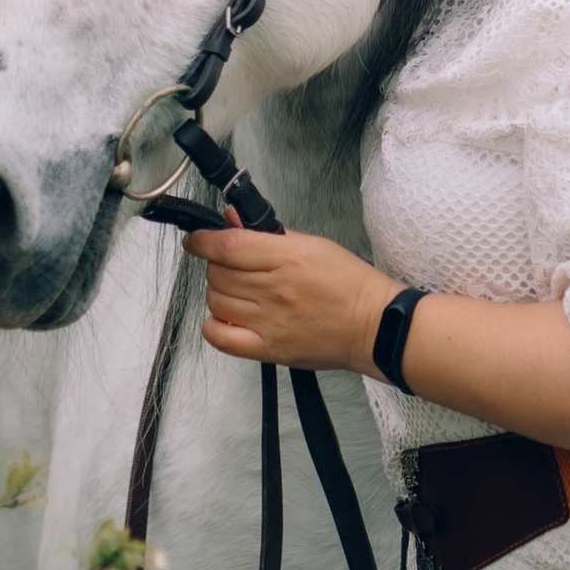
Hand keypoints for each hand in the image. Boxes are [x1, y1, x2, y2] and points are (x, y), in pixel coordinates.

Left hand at [187, 223, 394, 373]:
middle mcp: (275, 291)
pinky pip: (220, 337)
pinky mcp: (269, 349)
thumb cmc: (349, 285)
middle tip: (230, 266)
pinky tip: (227, 317)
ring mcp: (270, 322)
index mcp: (287, 259)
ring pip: (216, 301)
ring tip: (236, 291)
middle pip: (217, 273)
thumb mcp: (312, 244)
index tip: (196, 240)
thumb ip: (268, 233)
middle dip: (216, 264)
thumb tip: (232, 221)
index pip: (227, 246)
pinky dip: (213, 325)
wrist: (373, 326)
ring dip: (218, 292)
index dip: (202, 240)